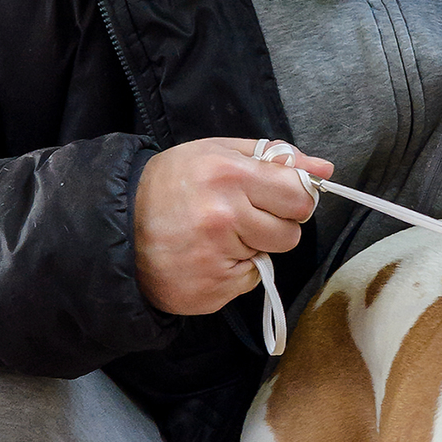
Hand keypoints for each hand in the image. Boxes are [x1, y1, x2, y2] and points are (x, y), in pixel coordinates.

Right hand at [133, 138, 332, 317]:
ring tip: (218, 235)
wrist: (116, 227)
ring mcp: (216, 257)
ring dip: (254, 248)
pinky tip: (205, 256)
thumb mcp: (217, 152)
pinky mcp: (211, 289)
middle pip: (291, 232)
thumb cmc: (171, 184)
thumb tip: (325, 168)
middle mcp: (224, 216)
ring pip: (270, 257)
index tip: (280, 198)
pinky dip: (234, 271)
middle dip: (276, 225)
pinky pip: (249, 282)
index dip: (295, 199)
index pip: (299, 195)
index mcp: (229, 175)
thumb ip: (275, 157)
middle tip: (243, 217)